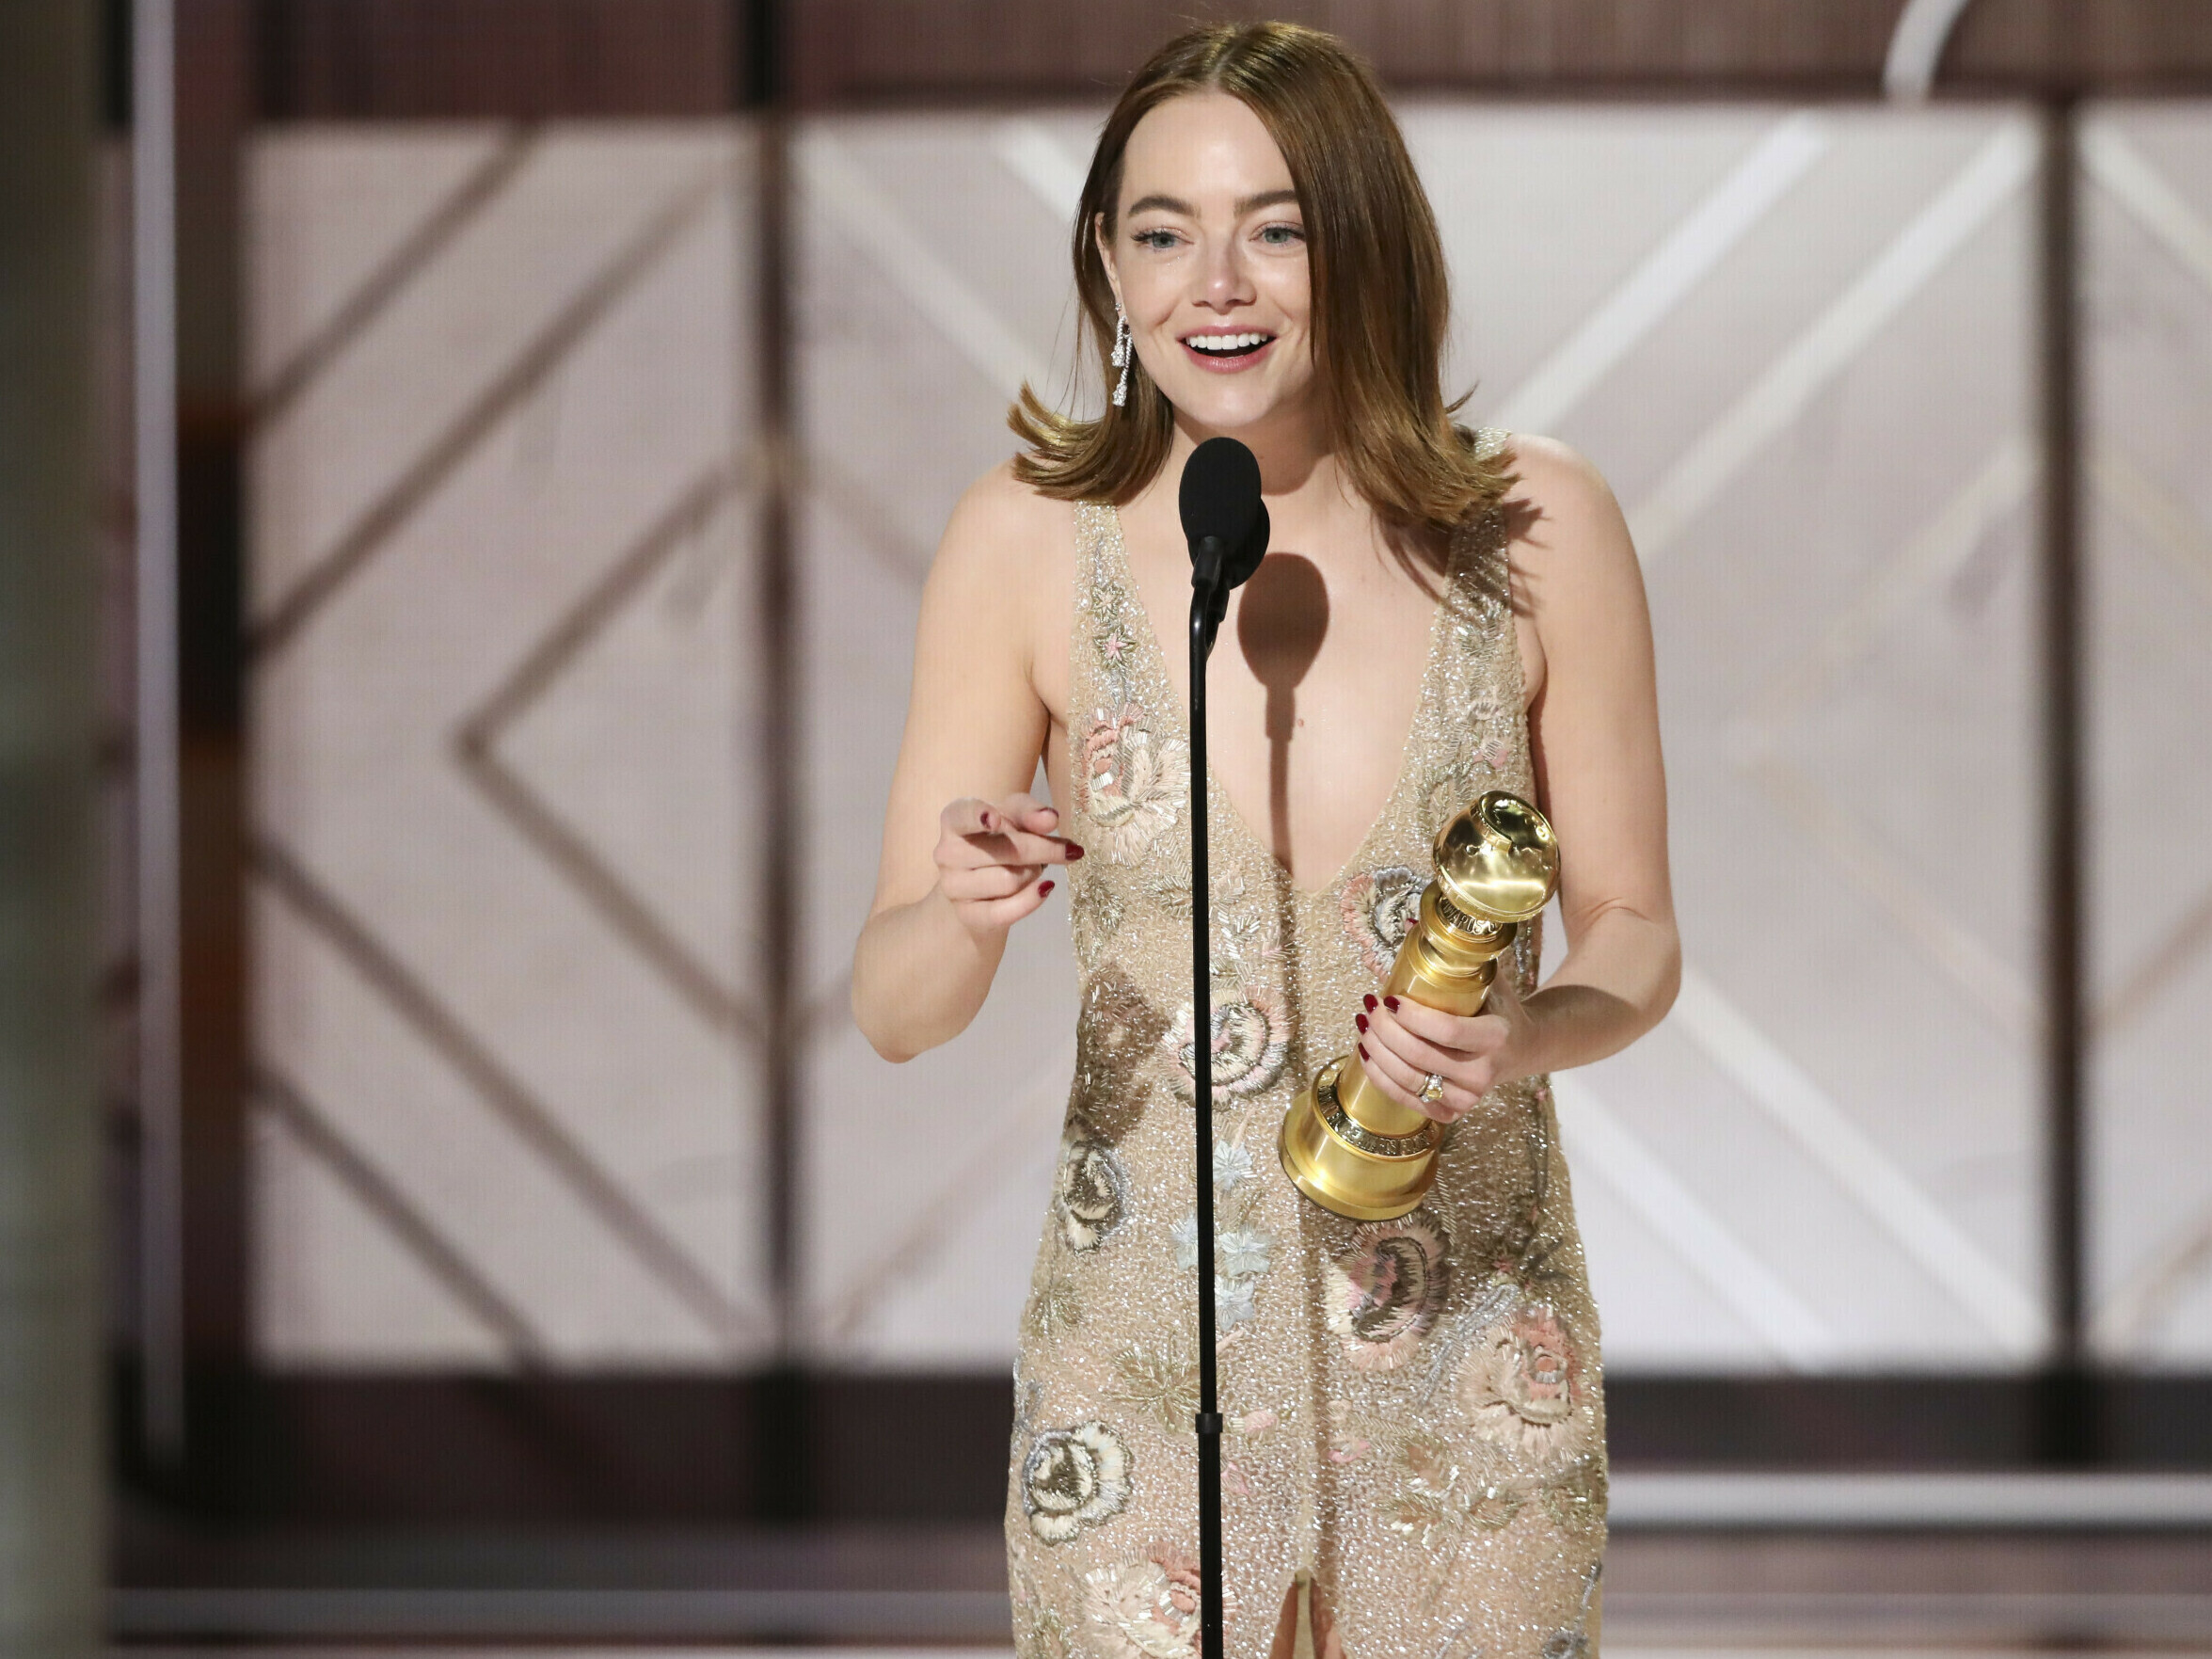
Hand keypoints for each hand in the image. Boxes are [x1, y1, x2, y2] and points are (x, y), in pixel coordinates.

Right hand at [934, 792, 1083, 938]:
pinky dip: (1031, 900)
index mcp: (954, 820)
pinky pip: (1004, 911)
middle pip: (1008, 849)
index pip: (962, 815)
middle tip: (1069, 850)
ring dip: (1033, 874)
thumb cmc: (998, 839)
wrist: (980, 885)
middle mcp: (946, 852)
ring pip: (1010, 880)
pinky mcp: (967, 914)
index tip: (995, 819)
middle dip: (1045, 849)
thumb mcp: (1014, 817)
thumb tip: (1050, 819)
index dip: (978, 816)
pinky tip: (1045, 888)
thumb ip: (1030, 812)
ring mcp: (952, 886)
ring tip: (1033, 869)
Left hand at [1355, 973, 1534, 1123]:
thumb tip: (1408, 922)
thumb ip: (1455, 956)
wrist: (1521, 1048)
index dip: (1411, 1016)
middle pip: (1419, 1055)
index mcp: (1495, 1037)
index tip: (1387, 998)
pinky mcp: (1451, 1113)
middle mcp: (1483, 1073)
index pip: (1446, 1030)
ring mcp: (1468, 1098)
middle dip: (1385, 1030)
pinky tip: (1367, 1055)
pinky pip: (1407, 1099)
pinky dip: (1381, 1077)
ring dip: (1377, 1052)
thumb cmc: (1497, 1008)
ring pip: (1409, 1079)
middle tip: (1368, 1008)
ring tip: (1363, 1026)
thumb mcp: (1486, 979)